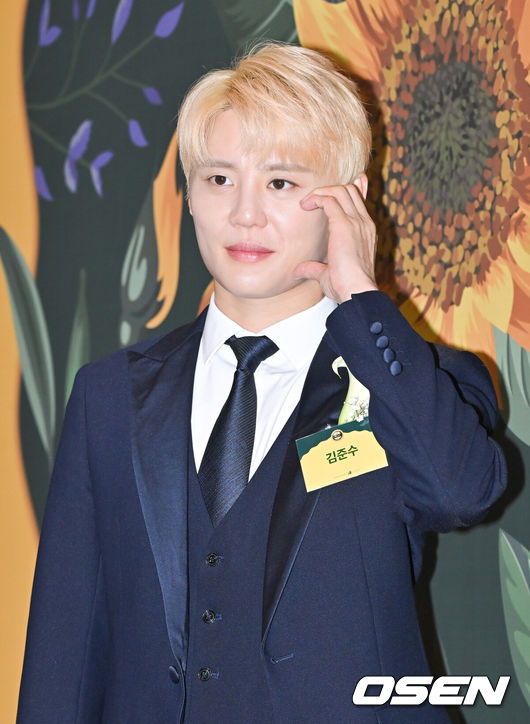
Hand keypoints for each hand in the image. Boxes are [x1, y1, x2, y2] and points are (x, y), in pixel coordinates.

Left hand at [294, 175, 377, 303]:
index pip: (359, 201)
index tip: (330, 191)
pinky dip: (316, 197)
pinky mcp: (344, 225)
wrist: (357, 293)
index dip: (347, 190)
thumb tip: (298, 270)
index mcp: (365, 232)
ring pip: (341, 190)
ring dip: (321, 192)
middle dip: (329, 190)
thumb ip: (314, 268)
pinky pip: (329, 199)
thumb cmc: (346, 288)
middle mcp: (364, 223)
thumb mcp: (327, 275)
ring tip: (306, 203)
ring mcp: (356, 222)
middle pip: (350, 190)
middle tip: (311, 202)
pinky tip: (305, 206)